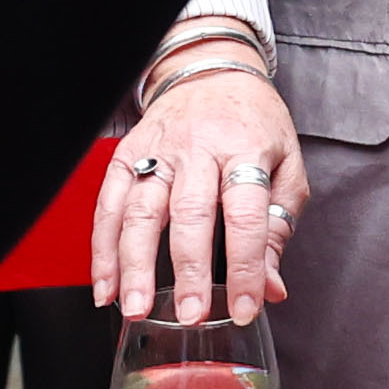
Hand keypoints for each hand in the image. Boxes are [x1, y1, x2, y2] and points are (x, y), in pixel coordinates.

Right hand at [95, 65, 306, 320]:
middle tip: (189, 316)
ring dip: (134, 265)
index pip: (247, 215)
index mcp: (246, 150)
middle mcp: (199, 148)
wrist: (212, 72)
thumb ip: (277, 228)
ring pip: (140, 210)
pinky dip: (102, 248)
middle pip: (190, 213)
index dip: (247, 266)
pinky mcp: (126, 153)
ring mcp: (158, 150)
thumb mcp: (286, 167)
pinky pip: (108, 204)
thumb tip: (270, 288)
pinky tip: (105, 286)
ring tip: (135, 309)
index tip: (246, 307)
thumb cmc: (254, 125)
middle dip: (188, 270)